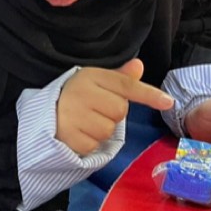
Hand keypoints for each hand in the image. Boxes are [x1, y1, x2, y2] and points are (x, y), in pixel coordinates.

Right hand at [56, 59, 173, 156]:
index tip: (168, 102)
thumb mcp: (96, 82)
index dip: (149, 94)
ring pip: (108, 129)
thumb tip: (139, 66)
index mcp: (90, 76)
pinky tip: (78, 133)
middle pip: (119, 110)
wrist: (42, 114)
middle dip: (112, 115)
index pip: (125, 85)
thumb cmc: (76, 97)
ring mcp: (73, 115)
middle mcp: (81, 92)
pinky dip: (90, 143)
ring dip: (101, 130)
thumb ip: (120, 78)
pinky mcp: (68, 135)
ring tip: (85, 123)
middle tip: (95, 111)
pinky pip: (94, 144)